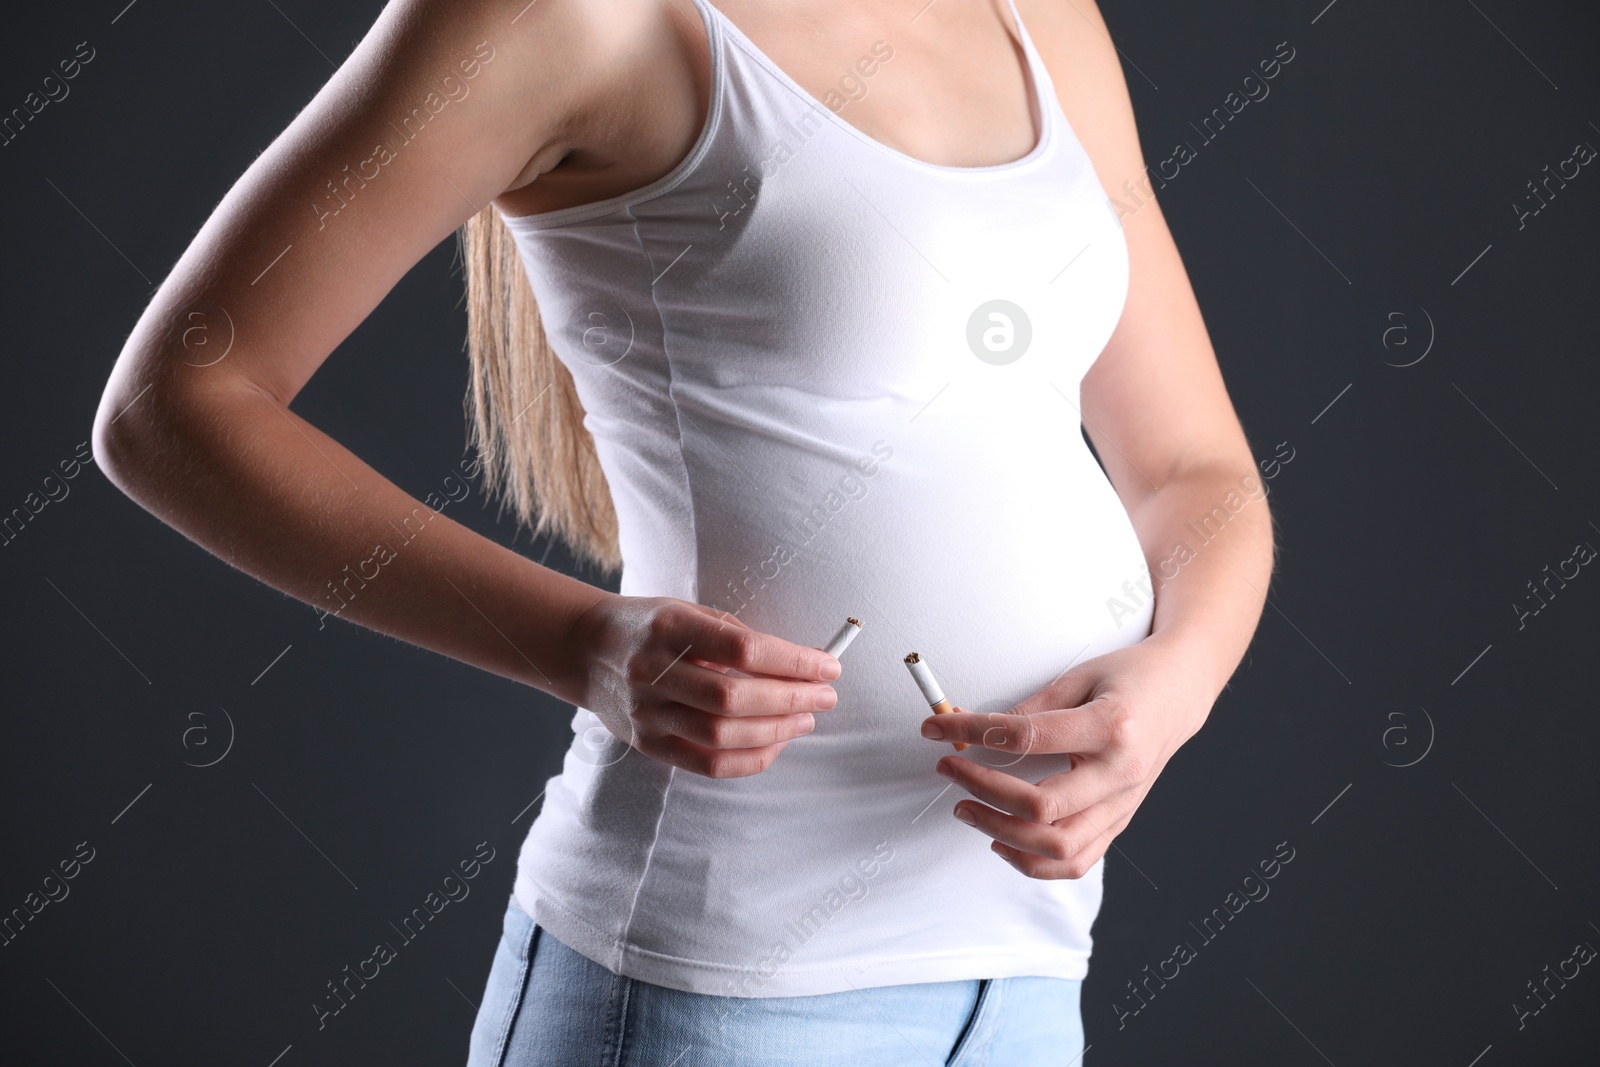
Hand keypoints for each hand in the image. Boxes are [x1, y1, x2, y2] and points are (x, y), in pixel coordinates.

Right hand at [568, 593, 840, 777]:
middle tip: (825, 696)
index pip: (742, 649)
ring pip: (722, 735)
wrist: (585, 651)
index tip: (828, 665)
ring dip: (776, 731)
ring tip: (806, 719)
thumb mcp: (689, 611)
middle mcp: (653, 672)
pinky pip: (707, 764)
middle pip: (733, 698)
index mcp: (669, 627)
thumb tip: (802, 663)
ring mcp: (647, 713)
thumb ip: (737, 637)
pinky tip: (776, 744)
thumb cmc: (651, 627)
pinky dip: (750, 759)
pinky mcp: (648, 744)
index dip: (792, 661)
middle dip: (791, 699)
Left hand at [919, 633, 1218, 878]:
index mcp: (1111, 726)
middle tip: (948, 770)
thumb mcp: (1079, 677)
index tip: (936, 729)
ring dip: (1001, 833)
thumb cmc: (1129, 678)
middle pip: (1041, 805)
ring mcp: (1123, 804)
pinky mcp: (1120, 822)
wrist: (1181, 694)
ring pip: (1058, 848)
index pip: (1028, 737)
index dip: (973, 733)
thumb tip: (972, 729)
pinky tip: (1000, 840)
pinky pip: (1075, 862)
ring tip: (966, 808)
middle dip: (982, 790)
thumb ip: (1030, 709)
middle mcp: (1120, 773)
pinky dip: (1032, 862)